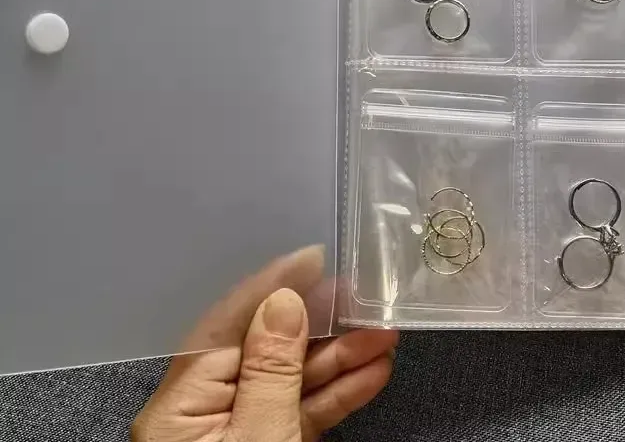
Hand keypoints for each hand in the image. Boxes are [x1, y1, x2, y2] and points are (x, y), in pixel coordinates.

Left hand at [131, 246, 397, 441]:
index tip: (315, 257)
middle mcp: (205, 414)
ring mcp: (238, 434)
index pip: (230, 325)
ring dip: (341, 359)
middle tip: (366, 299)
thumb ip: (270, 369)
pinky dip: (337, 396)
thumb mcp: (256, 439)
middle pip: (266, 351)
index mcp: (182, 404)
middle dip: (321, 326)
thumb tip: (284, 301)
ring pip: (292, 383)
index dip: (273, 286)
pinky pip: (302, 415)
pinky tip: (372, 374)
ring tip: (386, 335)